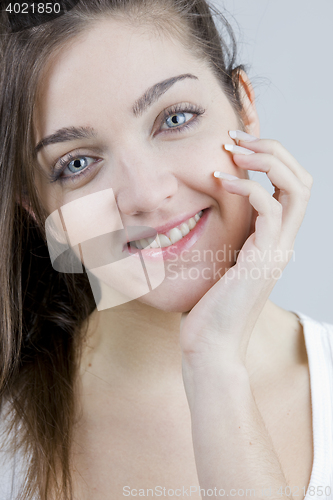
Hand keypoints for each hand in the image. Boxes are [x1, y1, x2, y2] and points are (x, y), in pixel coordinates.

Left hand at [180, 131, 312, 371]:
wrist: (210, 344)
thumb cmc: (209, 306)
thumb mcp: (219, 259)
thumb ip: (226, 235)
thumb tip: (208, 210)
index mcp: (273, 239)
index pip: (289, 185)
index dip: (272, 156)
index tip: (238, 142)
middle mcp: (282, 241)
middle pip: (302, 179)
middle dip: (274, 149)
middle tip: (237, 137)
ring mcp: (277, 249)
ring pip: (297, 187)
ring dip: (267, 160)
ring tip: (234, 149)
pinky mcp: (264, 257)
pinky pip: (269, 208)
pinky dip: (248, 187)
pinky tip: (220, 181)